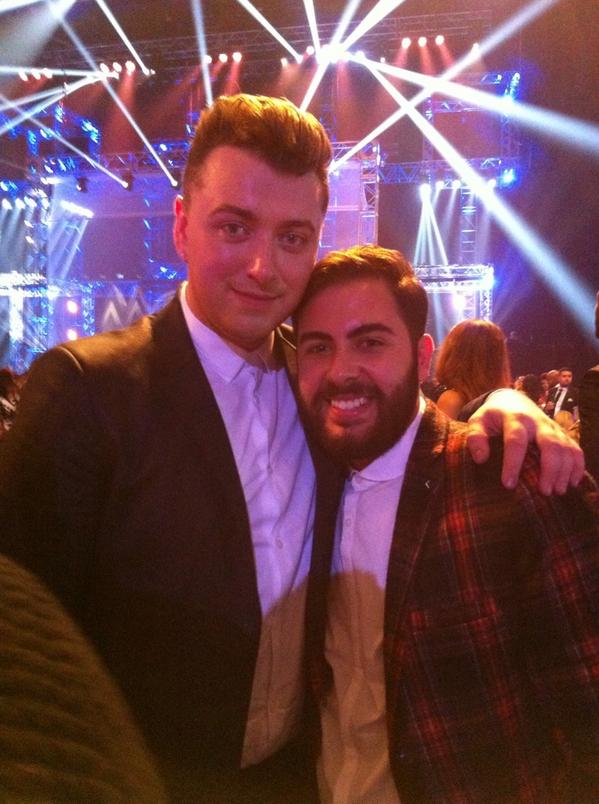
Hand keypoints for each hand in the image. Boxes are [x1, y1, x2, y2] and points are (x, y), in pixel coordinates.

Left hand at [466, 389, 584, 494]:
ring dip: (565, 470)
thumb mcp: (478, 421)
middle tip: (544, 492)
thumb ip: (475, 437)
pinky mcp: (562, 433)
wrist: (512, 400)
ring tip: (557, 491)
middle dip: (549, 469)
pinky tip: (572, 483)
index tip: (508, 484)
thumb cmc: (493, 416)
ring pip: (565, 447)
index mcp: (514, 419)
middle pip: (550, 444)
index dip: (512, 464)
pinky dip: (577, 466)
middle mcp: (537, 422)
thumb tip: (480, 459)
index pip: (516, 441)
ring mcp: (552, 427)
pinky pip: (575, 448)